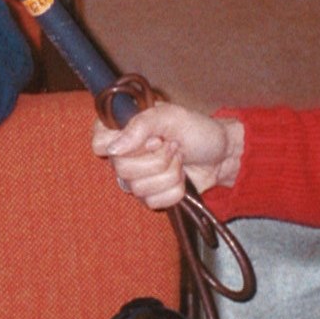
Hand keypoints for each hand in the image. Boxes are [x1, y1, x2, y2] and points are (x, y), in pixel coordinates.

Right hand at [92, 102, 243, 209]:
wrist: (222, 154)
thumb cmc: (196, 129)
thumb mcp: (171, 116)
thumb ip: (140, 126)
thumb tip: (113, 149)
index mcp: (122, 129)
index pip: (98, 143)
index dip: (122, 144)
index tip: (150, 138)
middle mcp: (124, 154)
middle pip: (121, 169)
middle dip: (156, 159)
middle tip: (172, 146)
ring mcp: (136, 178)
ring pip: (138, 188)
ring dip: (169, 173)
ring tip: (179, 159)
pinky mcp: (150, 196)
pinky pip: (152, 202)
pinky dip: (175, 190)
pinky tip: (181, 177)